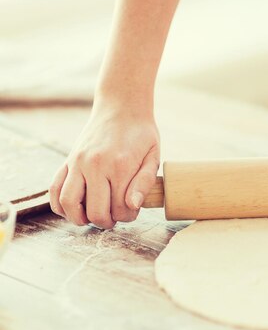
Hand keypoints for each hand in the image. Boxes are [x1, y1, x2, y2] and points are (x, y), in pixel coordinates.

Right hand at [49, 101, 159, 228]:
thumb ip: (144, 182)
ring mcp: (77, 163)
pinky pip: (54, 189)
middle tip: (115, 217)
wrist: (121, 108)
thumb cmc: (141, 134)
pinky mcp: (67, 160)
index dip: (128, 216)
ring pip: (68, 204)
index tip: (132, 209)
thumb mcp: (152, 157)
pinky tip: (73, 209)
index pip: (120, 209)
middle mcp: (95, 165)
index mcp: (120, 166)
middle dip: (107, 222)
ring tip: (92, 216)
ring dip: (80, 218)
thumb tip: (132, 205)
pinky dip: (59, 205)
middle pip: (95, 212)